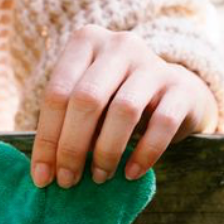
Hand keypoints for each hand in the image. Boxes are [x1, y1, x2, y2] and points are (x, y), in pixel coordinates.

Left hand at [30, 25, 217, 188]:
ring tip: (99, 177)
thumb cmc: (115, 101)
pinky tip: (130, 173)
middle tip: (68, 181)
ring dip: (106, 151)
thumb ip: (65, 126)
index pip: (57, 93)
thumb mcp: (86, 104)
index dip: (47, 139)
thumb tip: (45, 173)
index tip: (42, 177)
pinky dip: (144, 154)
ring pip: (123, 110)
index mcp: (86, 43)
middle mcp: (119, 46)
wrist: (175, 93)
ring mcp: (153, 64)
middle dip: (72, 147)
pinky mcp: (181, 87)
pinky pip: (161, 124)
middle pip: (87, 100)